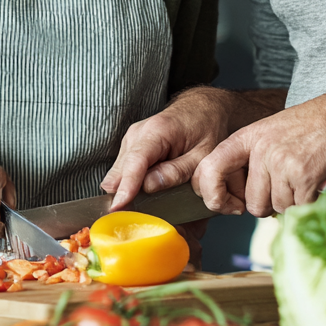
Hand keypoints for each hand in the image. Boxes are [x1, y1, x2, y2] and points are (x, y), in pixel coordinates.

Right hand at [101, 87, 233, 210]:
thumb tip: (149, 186)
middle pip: (121, 170)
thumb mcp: (203, 155)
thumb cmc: (207, 129)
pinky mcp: (131, 146)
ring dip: (129, 189)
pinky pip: (125, 170)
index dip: (125, 186)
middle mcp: (138, 133)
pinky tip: (148, 191)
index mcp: (157, 131)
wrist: (205, 109)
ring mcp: (132, 139)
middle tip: (140, 217)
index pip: (135, 162)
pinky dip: (132, 183)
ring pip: (119, 172)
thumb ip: (176, 172)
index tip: (118, 207)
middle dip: (125, 194)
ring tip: (150, 204)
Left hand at [193, 87, 325, 215]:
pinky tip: (318, 179)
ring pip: (277, 208)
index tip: (228, 204)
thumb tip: (238, 203)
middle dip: (271, 201)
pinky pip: (300, 208)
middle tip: (289, 181)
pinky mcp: (303, 176)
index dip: (213, 194)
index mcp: (247, 137)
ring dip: (293, 201)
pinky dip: (311, 202)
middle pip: (252, 203)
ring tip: (305, 174)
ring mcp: (281, 162)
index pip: (209, 169)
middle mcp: (261, 149)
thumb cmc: (313, 127)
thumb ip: (252, 160)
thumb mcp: (271, 133)